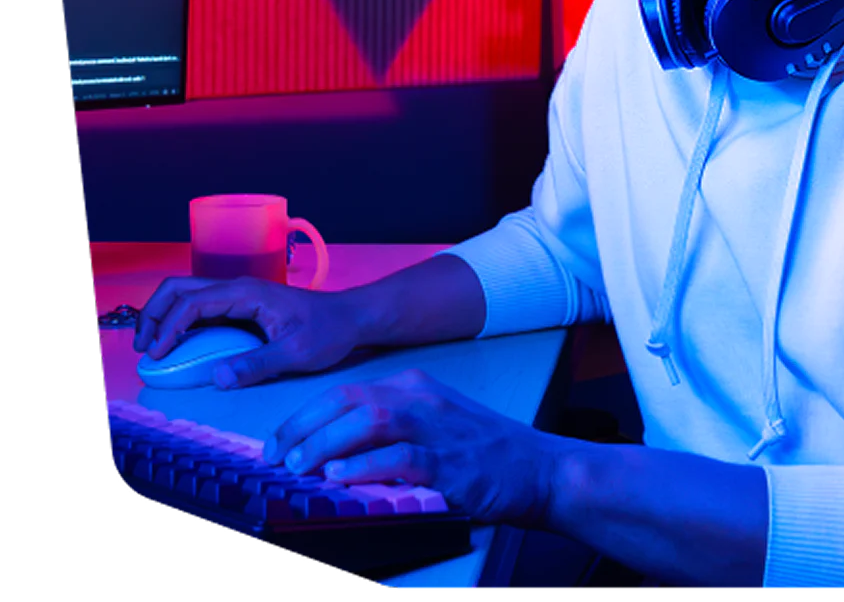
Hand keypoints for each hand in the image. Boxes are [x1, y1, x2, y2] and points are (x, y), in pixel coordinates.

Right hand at [133, 276, 361, 387]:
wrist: (351, 318)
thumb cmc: (329, 331)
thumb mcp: (297, 353)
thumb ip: (258, 364)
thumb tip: (217, 378)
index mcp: (247, 293)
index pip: (193, 302)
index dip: (168, 326)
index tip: (156, 354)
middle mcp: (238, 288)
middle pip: (180, 288)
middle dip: (154, 314)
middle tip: (143, 348)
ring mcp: (238, 296)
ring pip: (187, 295)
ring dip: (163, 316)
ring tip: (151, 347)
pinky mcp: (241, 307)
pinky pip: (201, 308)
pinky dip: (180, 322)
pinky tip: (175, 345)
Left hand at [263, 369, 562, 527]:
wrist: (541, 469)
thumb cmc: (485, 453)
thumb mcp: (435, 427)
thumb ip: (390, 432)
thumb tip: (333, 454)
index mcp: (415, 387)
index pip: (346, 391)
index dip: (305, 416)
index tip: (279, 442)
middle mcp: (422, 399)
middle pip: (350, 400)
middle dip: (305, 426)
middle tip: (278, 456)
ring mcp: (437, 429)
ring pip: (368, 421)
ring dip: (327, 444)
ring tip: (301, 466)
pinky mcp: (451, 462)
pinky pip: (400, 457)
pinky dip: (365, 466)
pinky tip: (340, 479)